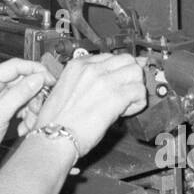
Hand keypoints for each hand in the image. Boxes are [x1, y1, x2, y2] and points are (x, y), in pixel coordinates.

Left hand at [0, 58, 48, 182]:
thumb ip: (19, 94)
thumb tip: (38, 78)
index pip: (16, 66)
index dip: (35, 70)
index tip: (51, 79)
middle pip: (23, 81)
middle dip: (34, 96)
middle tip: (39, 108)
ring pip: (25, 96)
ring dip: (31, 110)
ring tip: (29, 123)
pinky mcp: (3, 111)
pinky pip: (22, 108)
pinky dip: (26, 118)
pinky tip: (22, 129)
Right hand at [30, 53, 148, 155]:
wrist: (53, 136)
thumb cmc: (55, 121)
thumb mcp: (64, 90)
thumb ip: (84, 81)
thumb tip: (103, 84)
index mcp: (77, 65)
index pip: (109, 56)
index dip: (115, 71)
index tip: (115, 82)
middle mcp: (91, 68)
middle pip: (126, 59)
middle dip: (130, 75)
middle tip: (125, 91)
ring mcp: (104, 80)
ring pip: (136, 72)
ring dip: (135, 87)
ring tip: (125, 102)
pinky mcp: (116, 96)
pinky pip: (139, 91)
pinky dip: (137, 103)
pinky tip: (125, 112)